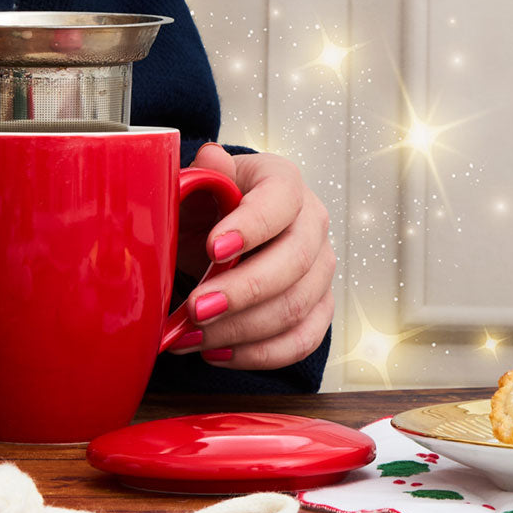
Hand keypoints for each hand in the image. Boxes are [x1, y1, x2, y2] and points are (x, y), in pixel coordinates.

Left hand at [170, 143, 334, 369]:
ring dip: (241, 330)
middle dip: (241, 292)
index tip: (213, 248)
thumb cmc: (210, 204)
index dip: (250, 227)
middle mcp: (312, 223)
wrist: (221, 229)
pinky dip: (258, 354)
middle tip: (194, 309)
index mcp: (283, 182)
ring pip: (296, 308)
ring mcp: (321, 268)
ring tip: (192, 336)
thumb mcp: (200, 181)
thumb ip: (203, 172)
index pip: (279, 200)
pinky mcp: (319, 307)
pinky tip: (216, 353)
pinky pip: (301, 341)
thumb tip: (211, 158)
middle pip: (294, 263)